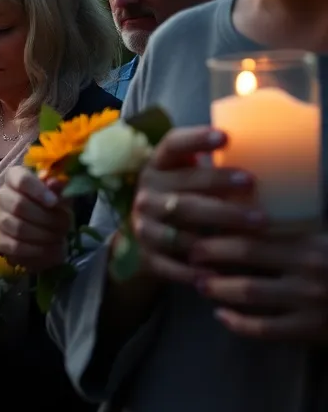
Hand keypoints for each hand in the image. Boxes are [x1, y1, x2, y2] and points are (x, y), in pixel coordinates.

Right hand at [0, 166, 71, 271]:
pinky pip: (15, 246)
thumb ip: (59, 189)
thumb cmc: (53, 207)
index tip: (54, 202)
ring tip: (58, 237)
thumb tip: (57, 182)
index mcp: (14, 177)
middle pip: (18, 205)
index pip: (21, 180)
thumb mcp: (60, 195)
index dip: (38, 191)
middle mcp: (1, 195)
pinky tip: (49, 248)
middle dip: (46, 217)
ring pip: (17, 227)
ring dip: (43, 234)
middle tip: (64, 224)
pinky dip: (36, 249)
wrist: (47, 231)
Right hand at [131, 127, 258, 286]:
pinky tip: (218, 273)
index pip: (171, 147)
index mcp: (157, 168)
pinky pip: (169, 265)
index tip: (225, 137)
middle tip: (252, 183)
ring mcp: (144, 227)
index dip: (195, 141)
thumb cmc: (184, 199)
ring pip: (179, 229)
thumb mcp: (188, 179)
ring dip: (216, 229)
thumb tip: (268, 157)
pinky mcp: (145, 256)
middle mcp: (147, 195)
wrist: (147, 239)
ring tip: (254, 228)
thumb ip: (213, 170)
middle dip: (217, 185)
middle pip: (182, 189)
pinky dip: (192, 271)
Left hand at [192, 231, 326, 343]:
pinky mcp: (310, 328)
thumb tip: (252, 221)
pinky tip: (220, 316)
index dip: (227, 228)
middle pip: (248, 253)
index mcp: (311, 242)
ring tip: (200, 285)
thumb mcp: (324, 245)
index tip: (202, 227)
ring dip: (220, 287)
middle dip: (213, 252)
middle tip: (190, 254)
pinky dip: (238, 322)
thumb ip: (294, 236)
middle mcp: (308, 267)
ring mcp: (309, 299)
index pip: (260, 229)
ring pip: (250, 290)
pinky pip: (264, 327)